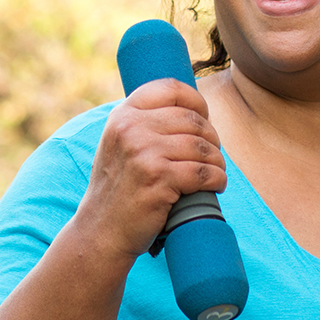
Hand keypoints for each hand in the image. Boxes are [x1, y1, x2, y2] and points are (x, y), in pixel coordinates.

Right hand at [75, 78, 226, 262]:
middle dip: (212, 139)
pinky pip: (204, 172)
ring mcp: (144, 152)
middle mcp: (131, 128)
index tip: (205, 117)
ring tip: (215, 173)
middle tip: (212, 156)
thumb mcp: (120, 144)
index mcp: (123, 115)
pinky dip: (218, 180)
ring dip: (218, 162)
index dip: (196, 101)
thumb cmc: (120, 189)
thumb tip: (193, 108)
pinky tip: (216, 186)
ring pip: (203, 147)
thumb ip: (144, 123)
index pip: (170, 89)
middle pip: (193, 120)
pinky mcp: (158, 178)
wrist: (101, 230)